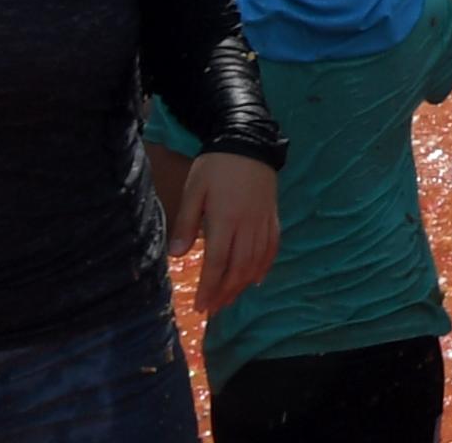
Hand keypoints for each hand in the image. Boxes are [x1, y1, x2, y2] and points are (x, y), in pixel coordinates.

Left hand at [174, 152, 279, 315]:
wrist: (249, 142)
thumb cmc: (215, 166)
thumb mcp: (194, 190)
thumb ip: (187, 223)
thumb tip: (178, 255)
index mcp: (226, 220)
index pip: (218, 263)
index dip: (209, 287)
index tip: (200, 306)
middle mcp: (248, 225)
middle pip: (239, 267)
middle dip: (225, 292)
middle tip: (213, 310)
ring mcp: (263, 221)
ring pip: (257, 260)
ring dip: (243, 284)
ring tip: (230, 299)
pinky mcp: (273, 216)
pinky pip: (273, 246)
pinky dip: (266, 265)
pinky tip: (257, 279)